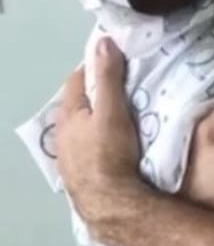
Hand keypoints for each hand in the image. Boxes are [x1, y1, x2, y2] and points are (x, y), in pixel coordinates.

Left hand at [55, 38, 143, 227]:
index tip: (113, 61)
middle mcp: (62, 136)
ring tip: (116, 115)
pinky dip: (95, 140)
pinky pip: (84, 148)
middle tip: (119, 88)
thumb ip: (108, 76)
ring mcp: (68, 158)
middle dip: (93, 94)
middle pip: (75, 105)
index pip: (75, 81)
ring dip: (93, 119)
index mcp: (68, 116)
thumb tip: (102, 42)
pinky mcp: (78, 176)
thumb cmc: (111, 152)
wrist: (111, 203)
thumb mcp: (113, 109)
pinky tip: (109, 146)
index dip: (92, 67)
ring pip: (78, 128)